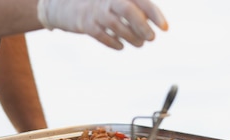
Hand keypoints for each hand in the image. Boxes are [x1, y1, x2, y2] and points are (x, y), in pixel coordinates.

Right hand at [37, 0, 167, 49]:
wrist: (64, 5)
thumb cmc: (99, 4)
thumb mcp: (115, 1)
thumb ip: (134, 7)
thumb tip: (156, 21)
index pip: (141, 0)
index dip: (155, 14)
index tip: (165, 28)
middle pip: (128, 10)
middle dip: (143, 26)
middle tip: (152, 38)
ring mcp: (94, 11)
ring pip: (116, 25)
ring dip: (131, 37)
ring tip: (140, 44)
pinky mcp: (84, 24)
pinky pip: (101, 35)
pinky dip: (113, 42)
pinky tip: (121, 46)